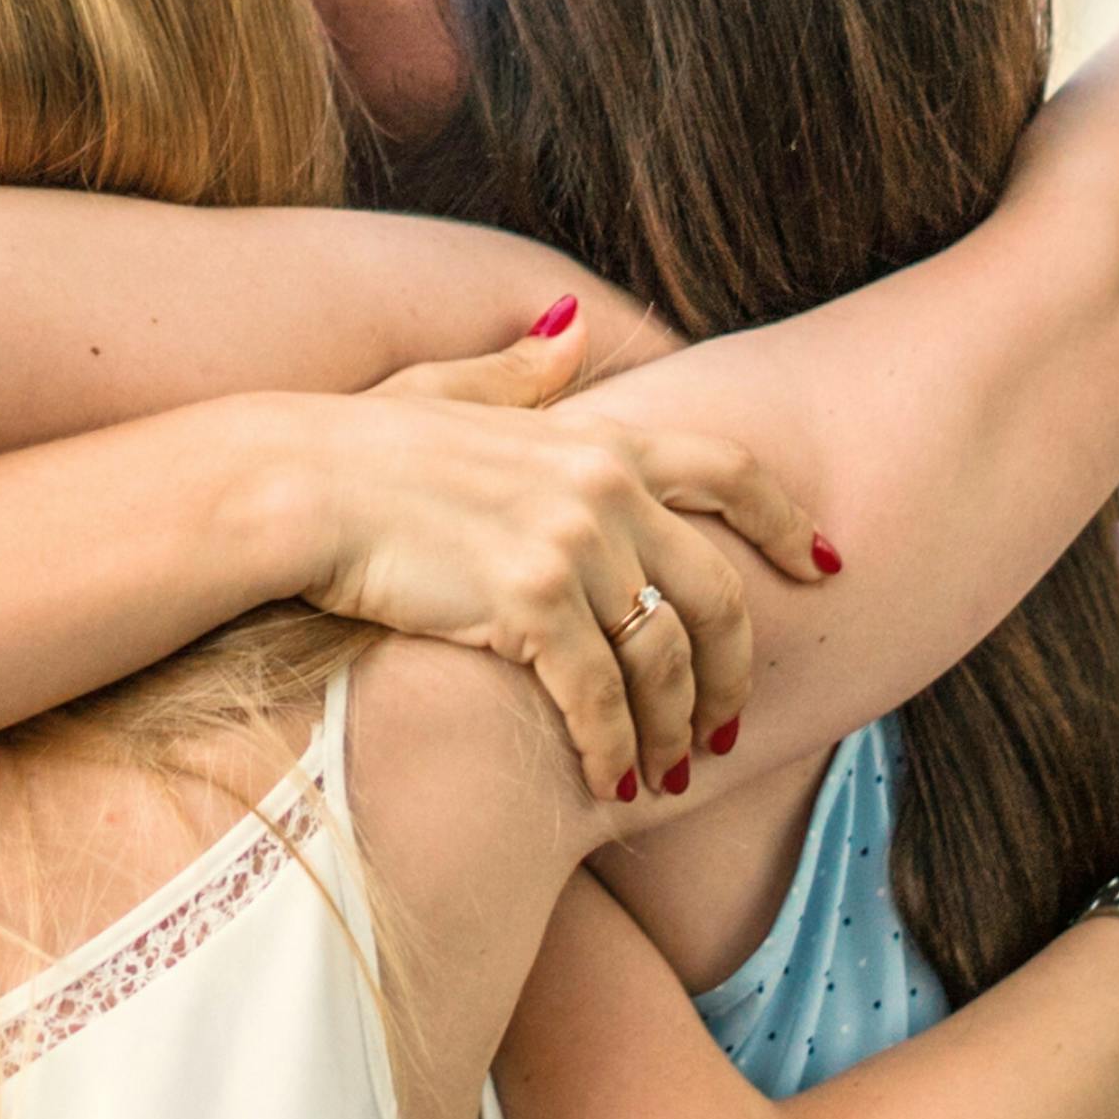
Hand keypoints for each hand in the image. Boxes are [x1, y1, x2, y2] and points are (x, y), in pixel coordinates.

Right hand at [276, 303, 832, 806]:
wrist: (293, 486)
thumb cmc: (355, 445)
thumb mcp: (450, 391)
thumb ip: (522, 375)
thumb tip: (572, 333)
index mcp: (598, 436)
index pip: (731, 470)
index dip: (790, 521)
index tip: (825, 566)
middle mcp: (602, 487)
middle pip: (717, 592)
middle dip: (731, 670)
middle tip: (726, 725)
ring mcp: (571, 545)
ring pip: (663, 659)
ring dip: (673, 728)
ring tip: (665, 772)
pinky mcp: (529, 605)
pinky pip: (600, 698)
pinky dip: (613, 750)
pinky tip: (608, 785)